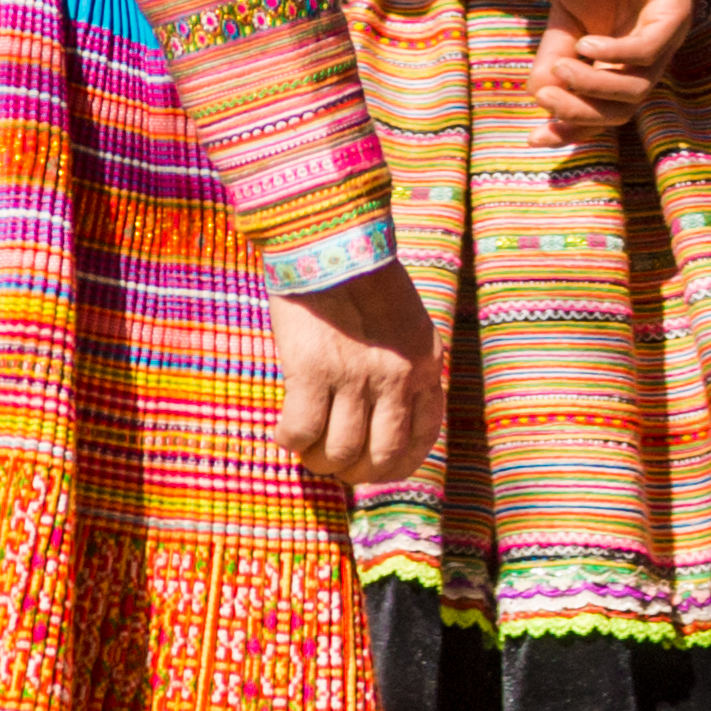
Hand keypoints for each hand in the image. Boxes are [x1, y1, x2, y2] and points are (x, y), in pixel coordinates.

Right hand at [274, 262, 442, 489]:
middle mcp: (397, 376)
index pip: (423, 437)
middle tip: (334, 463)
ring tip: (307, 449)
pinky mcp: (312, 370)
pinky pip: (300, 432)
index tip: (374, 466)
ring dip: (318, 461)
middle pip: (381, 457)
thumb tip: (381, 418)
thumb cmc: (360, 280)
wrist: (329, 238)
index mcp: (425, 364)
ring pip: (339, 453)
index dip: (397, 464)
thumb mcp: (404, 326)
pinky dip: (290, 440)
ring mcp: (355, 376)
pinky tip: (285, 431)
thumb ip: (402, 368)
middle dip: (356, 472)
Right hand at [530, 0, 696, 139]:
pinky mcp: (676, 15)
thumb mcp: (565, 24)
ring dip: (593, 85)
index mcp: (620, 68)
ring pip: (637, 89)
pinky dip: (615, 54)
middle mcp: (646, 63)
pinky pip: (648, 50)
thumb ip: (554, 59)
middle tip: (545, 93)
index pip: (601, 115)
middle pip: (622, 112)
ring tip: (561, 66)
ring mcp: (665, 41)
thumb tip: (540, 95)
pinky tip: (586, 44)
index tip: (533, 138)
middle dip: (580, 112)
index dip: (571, 131)